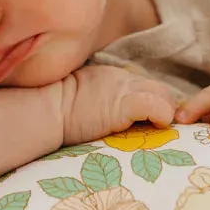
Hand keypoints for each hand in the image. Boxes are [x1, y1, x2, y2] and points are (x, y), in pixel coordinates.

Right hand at [61, 64, 177, 145]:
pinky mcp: (125, 104)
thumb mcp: (83, 99)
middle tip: (157, 129)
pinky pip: (157, 105)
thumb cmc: (55, 112)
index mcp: (111, 78)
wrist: (44, 109)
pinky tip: (156, 126)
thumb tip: (105, 117)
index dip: (152, 103)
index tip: (149, 122)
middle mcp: (122, 79)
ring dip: (165, 113)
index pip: (145, 86)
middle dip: (164, 108)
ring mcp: (124, 90)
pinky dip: (162, 116)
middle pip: (159, 88)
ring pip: (164, 95)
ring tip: (156, 131)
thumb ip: (101, 101)